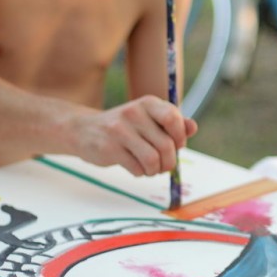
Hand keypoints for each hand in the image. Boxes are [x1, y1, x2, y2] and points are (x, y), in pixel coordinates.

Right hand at [67, 95, 197, 175]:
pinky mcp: (108, 147)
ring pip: (153, 159)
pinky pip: (137, 168)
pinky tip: (135, 167)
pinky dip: (140, 172)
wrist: (83, 130)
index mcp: (148, 103)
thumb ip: (173, 123)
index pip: (174, 119)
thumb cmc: (126, 128)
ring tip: (151, 168)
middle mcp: (134, 113)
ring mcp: (119, 130)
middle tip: (165, 165)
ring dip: (155, 170)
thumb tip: (193, 127)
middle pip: (166, 145)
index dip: (180, 137)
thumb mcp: (149, 120)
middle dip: (170, 161)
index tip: (176, 145)